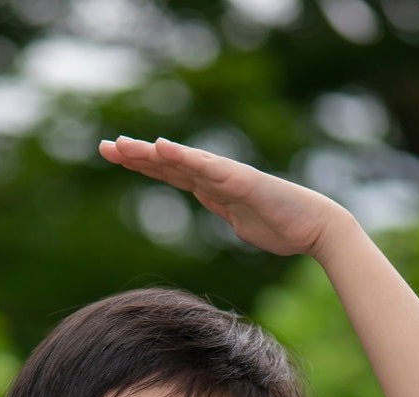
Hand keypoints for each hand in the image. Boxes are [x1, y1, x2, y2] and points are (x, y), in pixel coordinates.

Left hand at [99, 135, 349, 258]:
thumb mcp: (239, 221)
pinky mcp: (240, 182)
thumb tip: (213, 207)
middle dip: (135, 155)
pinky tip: (163, 148)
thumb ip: (223, 209)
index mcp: (210, 187)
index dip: (141, 163)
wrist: (315, 229)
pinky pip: (207, 168)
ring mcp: (227, 177)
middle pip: (167, 164)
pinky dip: (184, 157)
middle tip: (103, 147)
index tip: (112, 155)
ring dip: (151, 154)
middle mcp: (214, 177)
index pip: (168, 173)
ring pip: (181, 162)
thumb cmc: (281, 226)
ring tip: (123, 146)